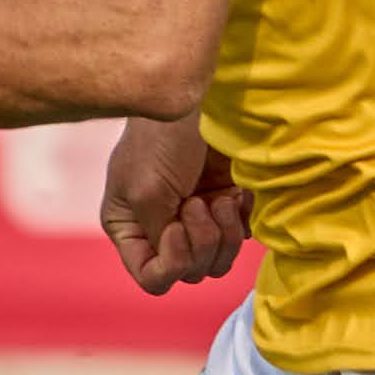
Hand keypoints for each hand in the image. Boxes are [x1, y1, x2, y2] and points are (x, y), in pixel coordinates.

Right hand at [99, 117, 252, 296]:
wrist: (201, 98)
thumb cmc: (161, 138)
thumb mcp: (147, 193)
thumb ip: (158, 238)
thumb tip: (178, 268)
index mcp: (131, 227)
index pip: (150, 276)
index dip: (170, 263)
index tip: (177, 227)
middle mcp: (163, 228)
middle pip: (189, 272)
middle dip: (201, 242)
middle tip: (198, 203)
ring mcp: (197, 218)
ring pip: (218, 261)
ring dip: (224, 234)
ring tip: (220, 199)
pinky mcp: (227, 203)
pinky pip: (242, 237)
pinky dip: (243, 219)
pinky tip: (237, 191)